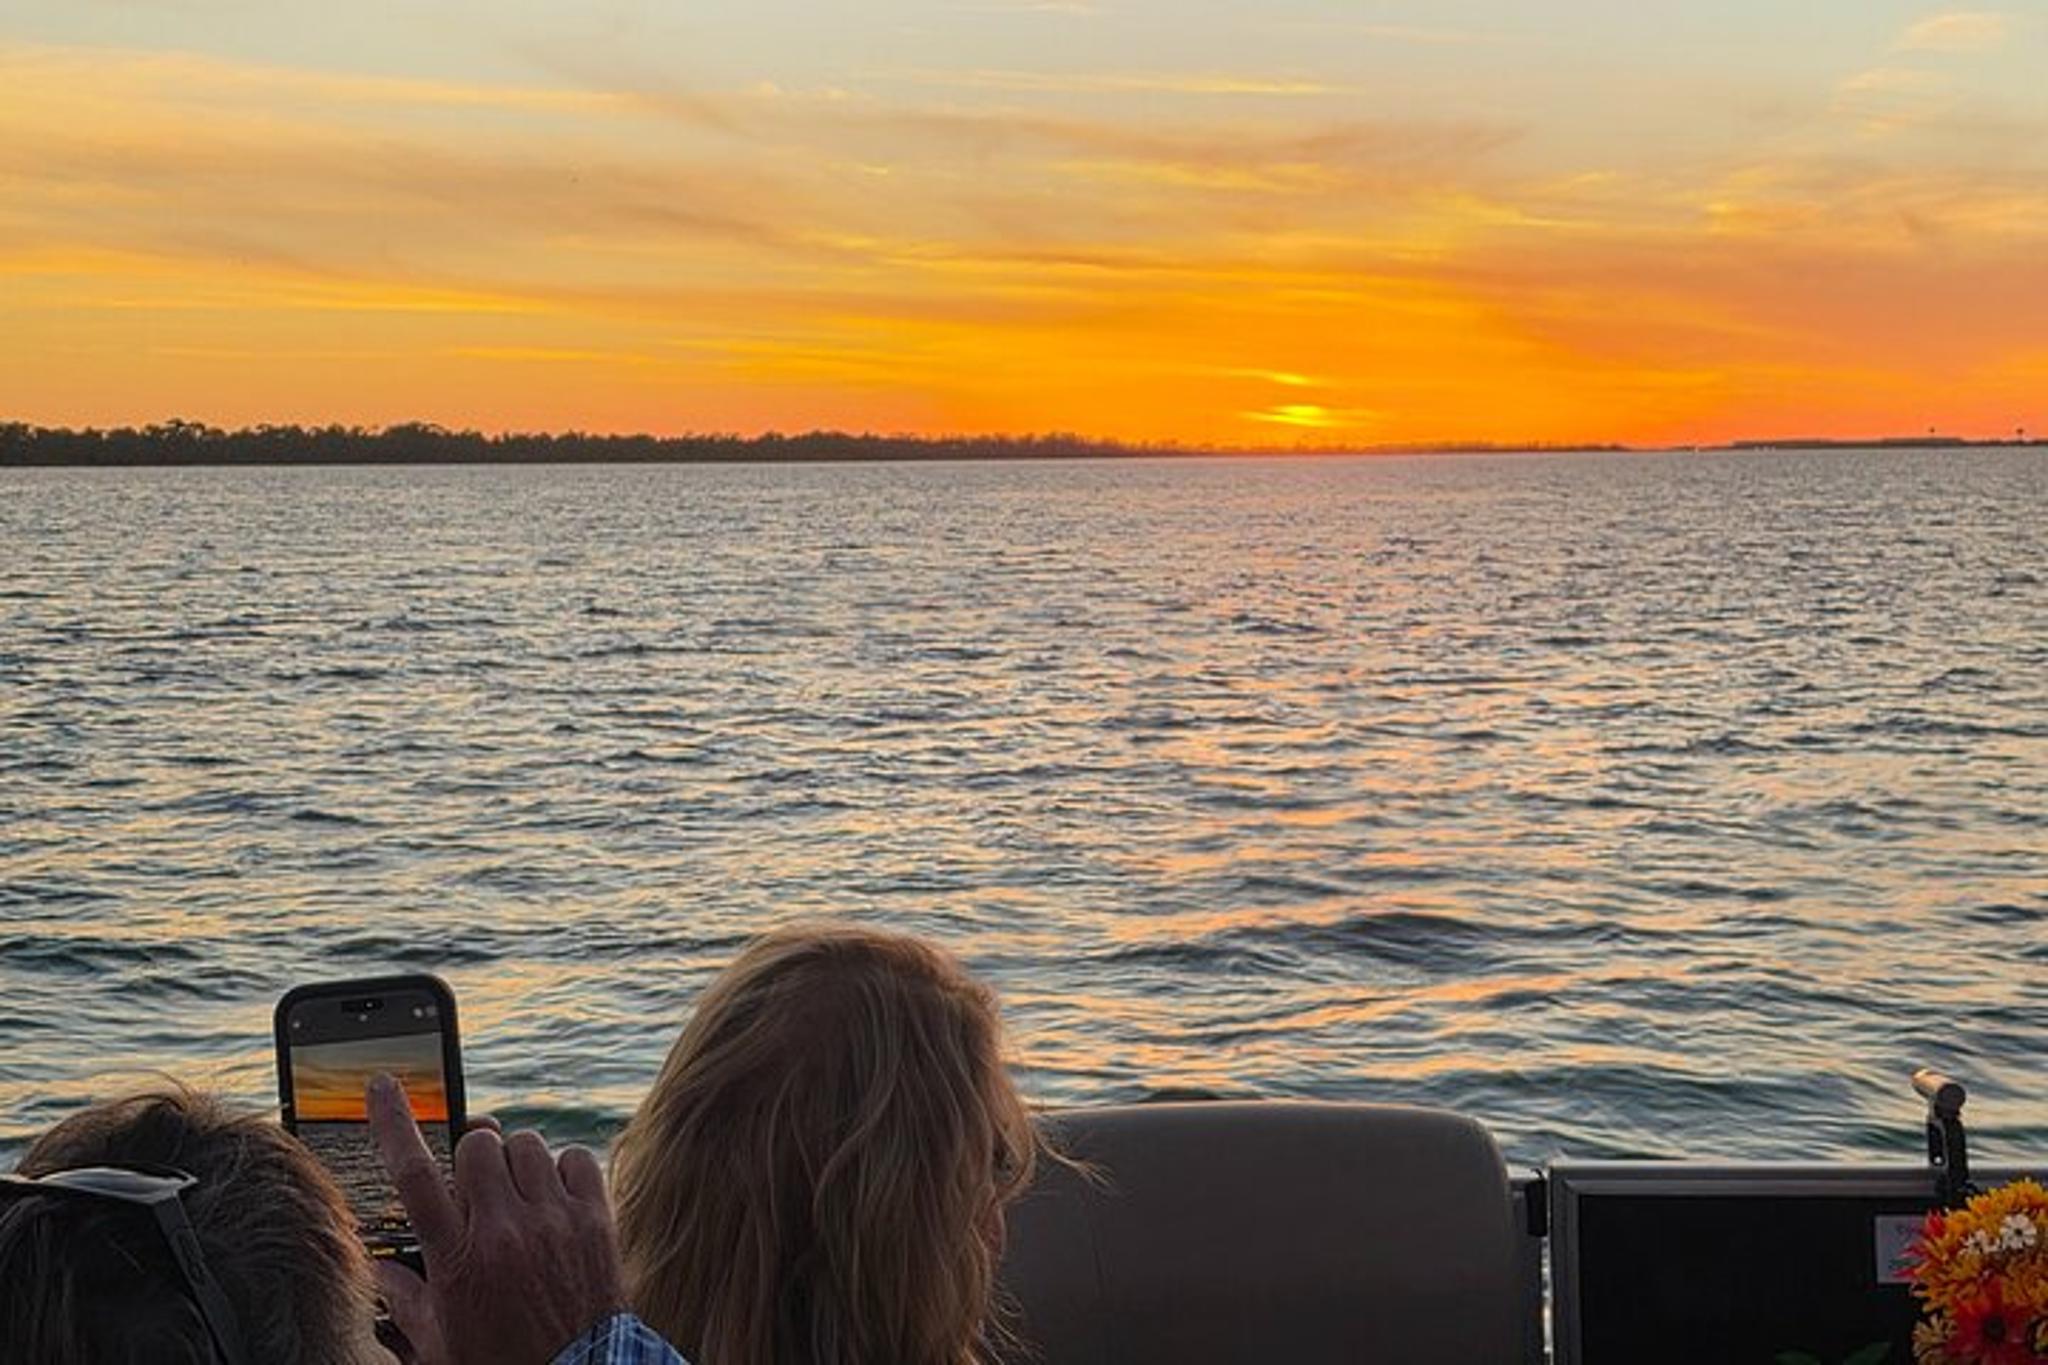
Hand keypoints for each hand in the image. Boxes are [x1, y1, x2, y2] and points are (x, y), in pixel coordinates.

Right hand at [368, 1074, 624, 1364]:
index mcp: (456, 1257)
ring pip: (525, 1143)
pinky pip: (575, 1157)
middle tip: (477, 1185)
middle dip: (471, 1155)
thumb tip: (378, 1270)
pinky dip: (562, 1168)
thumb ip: (405, 1298)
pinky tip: (554, 1198)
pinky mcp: (595, 1218)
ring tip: (518, 1196)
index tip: (383, 1086)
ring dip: (515, 1161)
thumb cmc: (502, 1362)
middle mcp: (503, 1230)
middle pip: (477, 1143)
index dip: (393, 1122)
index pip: (415, 1174)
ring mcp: (553, 1220)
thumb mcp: (439, 1340)